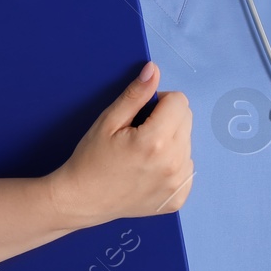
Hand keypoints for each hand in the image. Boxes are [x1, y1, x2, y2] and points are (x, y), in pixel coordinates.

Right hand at [46, 61, 192, 228]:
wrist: (82, 200)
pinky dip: (172, 164)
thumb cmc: (91, 159)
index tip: (140, 114)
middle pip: (186, 120)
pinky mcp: (178, 198)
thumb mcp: (108, 121)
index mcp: (156, 141)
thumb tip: (154, 70)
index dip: (159, 101)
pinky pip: (186, 168)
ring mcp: (177, 184)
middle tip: (139, 133)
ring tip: (143, 154)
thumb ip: (135, 94)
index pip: (179, 101)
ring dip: (170, 142)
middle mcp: (172, 163)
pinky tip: (149, 170)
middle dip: (167, 119)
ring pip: (187, 143)